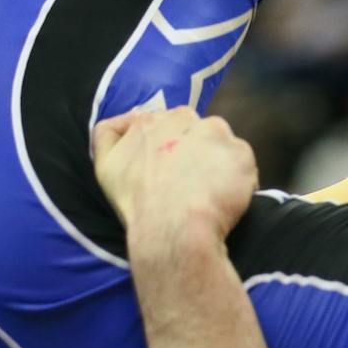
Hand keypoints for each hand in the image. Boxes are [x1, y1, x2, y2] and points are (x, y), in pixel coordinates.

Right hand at [93, 106, 258, 242]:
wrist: (173, 228)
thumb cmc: (137, 202)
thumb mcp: (105, 165)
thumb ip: (107, 136)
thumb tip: (121, 122)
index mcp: (153, 120)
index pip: (165, 125)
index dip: (169, 147)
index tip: (170, 170)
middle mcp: (186, 118)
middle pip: (195, 130)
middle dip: (194, 150)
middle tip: (188, 182)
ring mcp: (217, 134)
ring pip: (220, 144)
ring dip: (217, 162)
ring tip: (208, 192)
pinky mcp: (241, 153)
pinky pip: (241, 164)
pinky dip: (237, 179)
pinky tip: (224, 199)